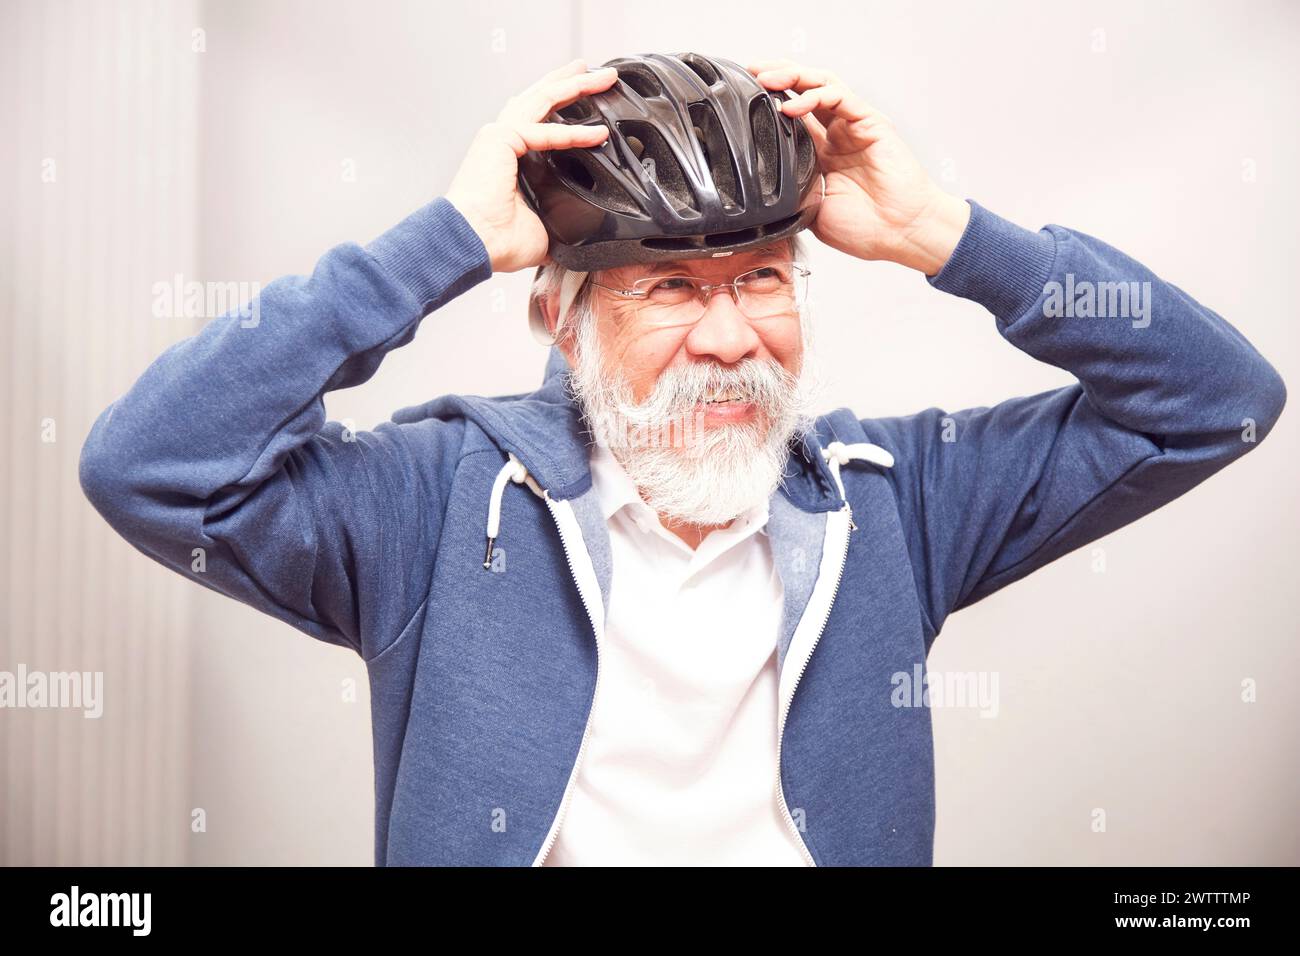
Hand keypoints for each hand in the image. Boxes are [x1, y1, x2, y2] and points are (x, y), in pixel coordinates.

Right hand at [445, 59, 618, 273]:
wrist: (476, 242)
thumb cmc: (497, 240)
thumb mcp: (542, 230)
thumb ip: (561, 225)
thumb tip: (580, 242)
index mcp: (509, 157)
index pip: (539, 122)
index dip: (563, 109)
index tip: (588, 104)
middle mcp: (503, 140)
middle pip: (542, 100)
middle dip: (571, 82)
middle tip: (597, 72)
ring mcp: (500, 136)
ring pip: (544, 100)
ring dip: (575, 86)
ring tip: (601, 76)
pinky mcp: (501, 139)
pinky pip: (546, 131)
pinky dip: (574, 133)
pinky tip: (598, 134)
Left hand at [746, 59, 969, 275]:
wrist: (900, 234)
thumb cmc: (864, 228)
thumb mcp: (809, 209)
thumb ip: (788, 189)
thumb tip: (756, 182)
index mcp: (821, 153)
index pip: (790, 114)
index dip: (767, 101)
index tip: (740, 96)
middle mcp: (837, 133)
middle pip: (803, 89)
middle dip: (775, 76)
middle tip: (749, 71)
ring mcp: (854, 126)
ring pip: (821, 85)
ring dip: (791, 77)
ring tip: (765, 78)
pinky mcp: (871, 123)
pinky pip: (841, 97)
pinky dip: (815, 95)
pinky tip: (793, 104)